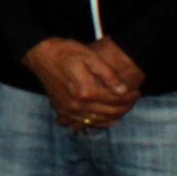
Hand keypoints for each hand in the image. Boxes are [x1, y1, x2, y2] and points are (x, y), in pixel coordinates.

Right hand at [22, 38, 138, 128]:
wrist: (40, 55)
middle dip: (125, 107)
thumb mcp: (90, 57)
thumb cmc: (65, 52)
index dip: (130, 97)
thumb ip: (108, 75)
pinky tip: (104, 117)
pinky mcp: (62, 110)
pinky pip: (83, 123)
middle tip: (133, 98)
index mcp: (86, 90)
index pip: (116, 100)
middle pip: (110, 113)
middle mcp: (77, 104)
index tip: (136, 91)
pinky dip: (97, 123)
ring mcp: (68, 110)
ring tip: (122, 106)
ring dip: (114, 116)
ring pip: (99, 121)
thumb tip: (123, 90)